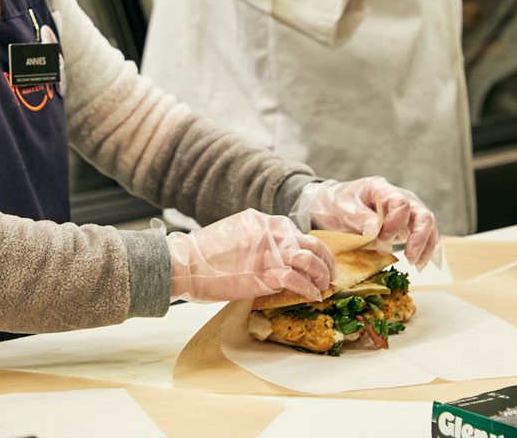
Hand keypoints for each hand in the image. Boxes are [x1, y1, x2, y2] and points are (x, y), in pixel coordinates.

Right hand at [165, 208, 335, 302]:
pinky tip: (314, 296)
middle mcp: (270, 232)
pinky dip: (311, 289)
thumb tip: (273, 252)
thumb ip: (257, 238)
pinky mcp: (264, 275)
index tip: (317, 260)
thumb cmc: (205, 252)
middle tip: (330, 274)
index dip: (311, 247)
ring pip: (310, 259)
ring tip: (325, 286)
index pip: (296, 231)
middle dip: (326, 260)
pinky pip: (298, 281)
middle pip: (311, 242)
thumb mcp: (235, 232)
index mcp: (262, 220)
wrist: (186, 262)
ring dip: (323, 275)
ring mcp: (268, 252)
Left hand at [296, 177, 439, 269]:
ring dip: (425, 246)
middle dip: (419, 237)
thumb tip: (377, 230)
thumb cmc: (337, 202)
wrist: (331, 207)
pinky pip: (422, 236)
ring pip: (427, 227)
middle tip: (409, 257)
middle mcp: (399, 198)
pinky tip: (419, 263)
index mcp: (382, 189)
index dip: (396, 222)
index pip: (401, 203)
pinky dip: (424, 250)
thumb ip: (360, 216)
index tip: (382, 237)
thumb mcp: (342, 206)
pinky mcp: (405, 227)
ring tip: (416, 264)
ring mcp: (405, 213)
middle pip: (422, 215)